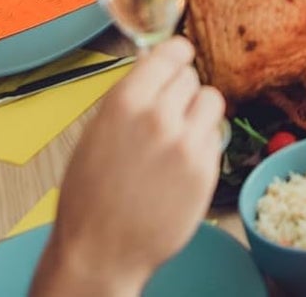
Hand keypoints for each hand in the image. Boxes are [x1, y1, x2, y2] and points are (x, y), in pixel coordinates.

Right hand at [30, 38, 225, 296]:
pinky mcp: (206, 169)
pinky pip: (215, 136)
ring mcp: (186, 143)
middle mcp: (159, 117)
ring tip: (179, 135)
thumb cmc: (90, 197)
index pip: (171, 53)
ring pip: (211, 100)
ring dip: (198, 113)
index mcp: (126, 102)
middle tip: (168, 113)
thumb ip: (130, 96)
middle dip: (180, 91)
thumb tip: (152, 64)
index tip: (180, 58)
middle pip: (191, 76)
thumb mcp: (98, 132)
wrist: (100, 252)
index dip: (177, 55)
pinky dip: (203, 143)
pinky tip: (181, 165)